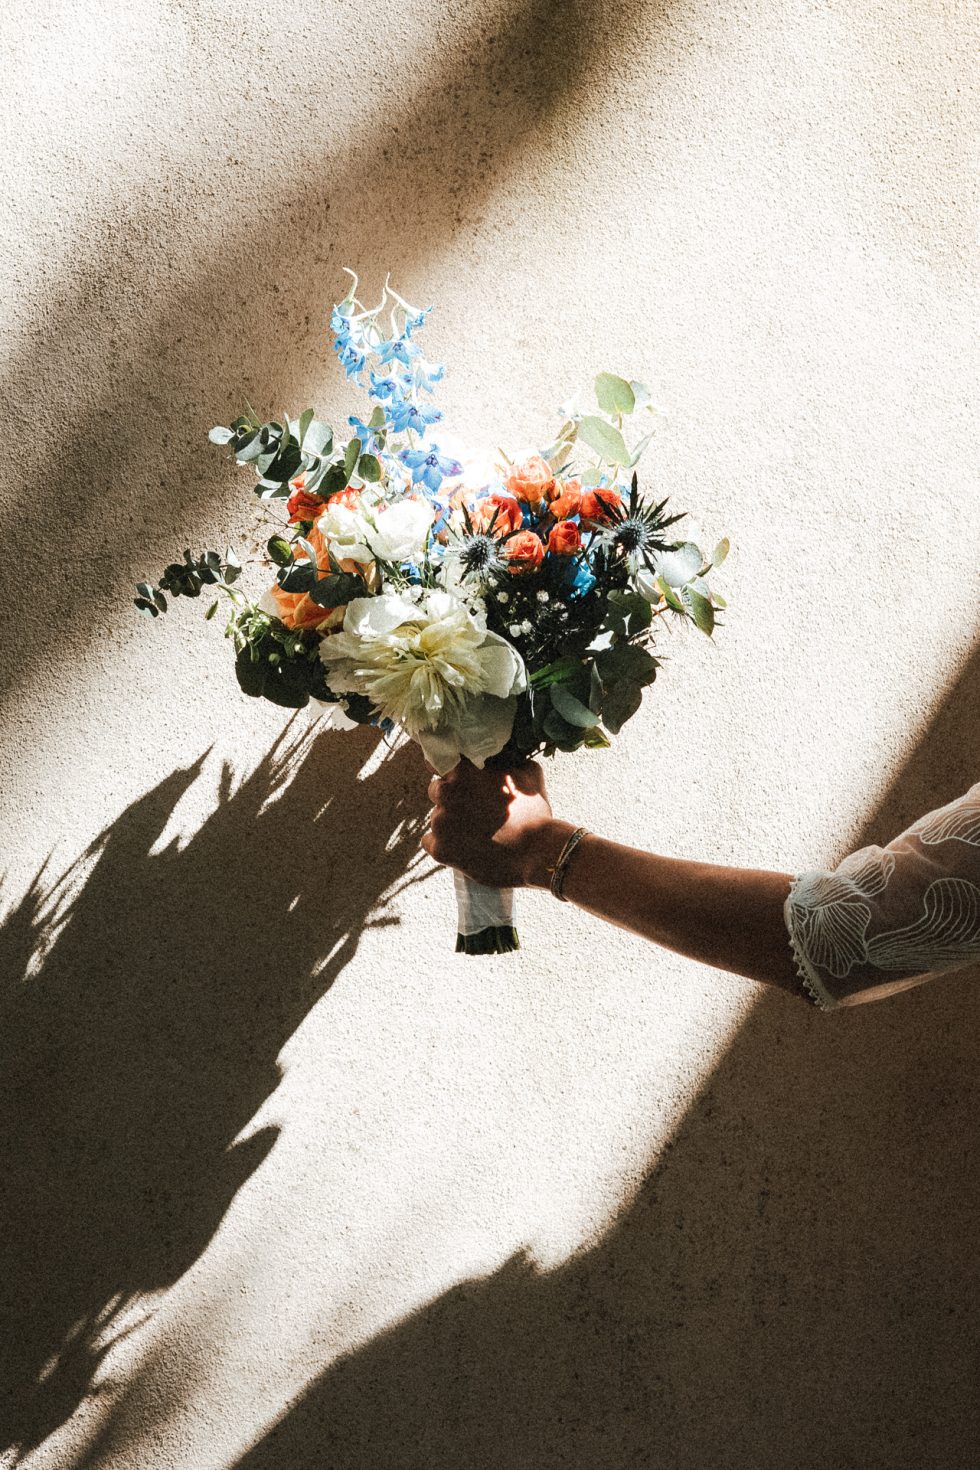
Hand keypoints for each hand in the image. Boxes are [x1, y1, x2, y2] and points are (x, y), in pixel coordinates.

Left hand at [421, 759, 571, 887]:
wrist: (537, 853)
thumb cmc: (534, 812)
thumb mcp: (527, 773)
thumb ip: (507, 762)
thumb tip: (503, 756)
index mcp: (463, 772)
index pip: (440, 762)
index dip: (450, 772)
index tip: (456, 779)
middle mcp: (446, 794)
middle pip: (437, 791)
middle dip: (452, 798)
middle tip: (473, 809)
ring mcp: (440, 823)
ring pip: (437, 818)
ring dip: (451, 823)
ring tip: (475, 833)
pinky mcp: (440, 849)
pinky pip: (430, 842)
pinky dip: (443, 844)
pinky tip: (463, 846)